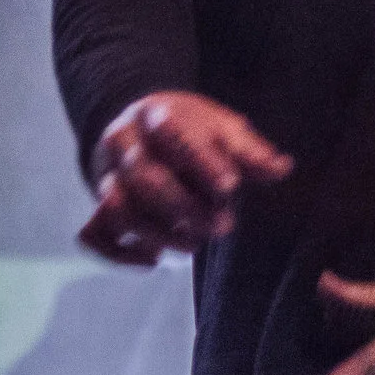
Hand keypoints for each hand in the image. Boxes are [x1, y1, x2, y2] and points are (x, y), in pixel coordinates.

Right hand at [77, 90, 291, 265]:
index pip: (171, 132)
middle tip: (224, 226)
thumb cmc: (192, 131)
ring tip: (194, 247)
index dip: (200, 160)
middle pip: (144, 177)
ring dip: (158, 234)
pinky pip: (92, 235)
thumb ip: (249, 151)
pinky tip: (153, 261)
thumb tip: (281, 168)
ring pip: (118, 208)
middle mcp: (122, 142)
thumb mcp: (222, 128)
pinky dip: (118, 254)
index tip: (231, 185)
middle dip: (185, 207)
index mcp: (155, 113)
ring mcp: (105, 175)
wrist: (142, 127)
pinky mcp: (96, 207)